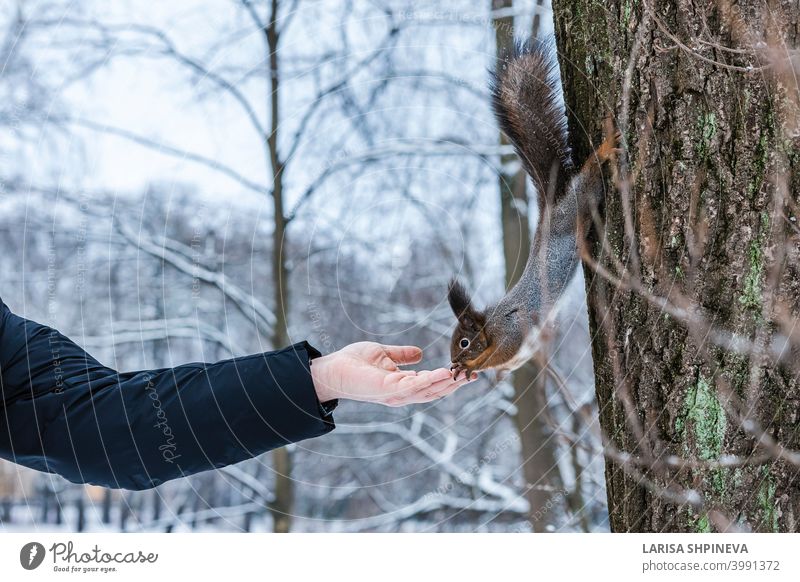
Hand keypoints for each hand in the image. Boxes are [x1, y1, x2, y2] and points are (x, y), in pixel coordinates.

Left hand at [310, 342, 476, 406]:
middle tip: (474, 375)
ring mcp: (395, 394)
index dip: (450, 379)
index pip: (431, 385)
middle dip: (455, 384)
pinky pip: (412, 386)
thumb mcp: (384, 354)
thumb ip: (402, 355)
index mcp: (402, 386)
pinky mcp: (387, 390)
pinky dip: (429, 380)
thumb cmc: (353, 363)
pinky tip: (442, 373)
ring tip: (464, 375)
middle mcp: (401, 394)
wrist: (331, 369)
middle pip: (434, 392)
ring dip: (447, 383)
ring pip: (427, 391)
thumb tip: (420, 353)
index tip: (468, 371)